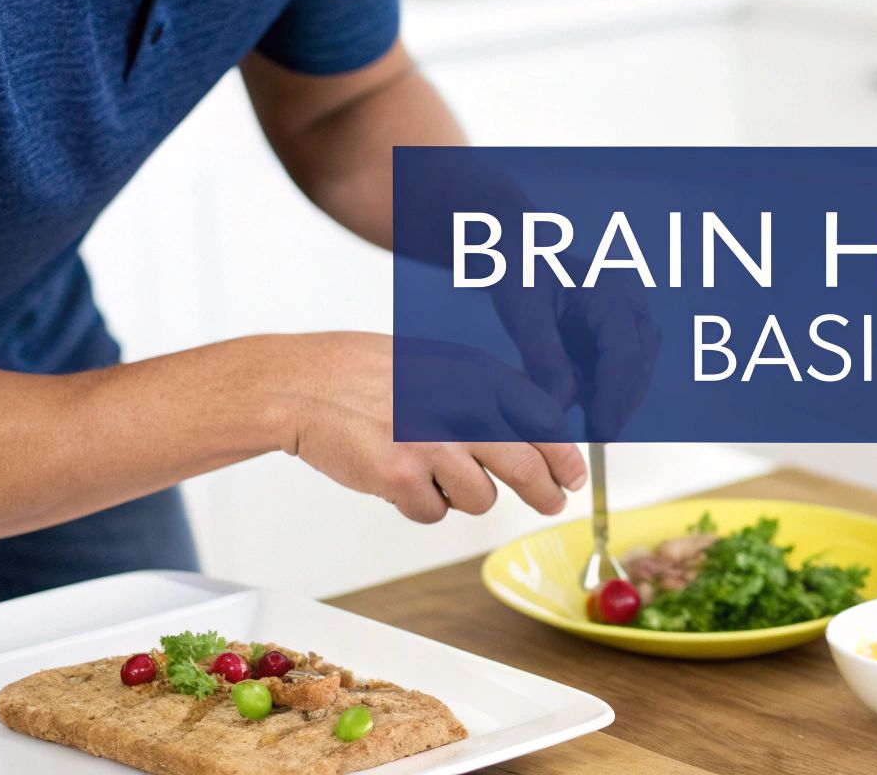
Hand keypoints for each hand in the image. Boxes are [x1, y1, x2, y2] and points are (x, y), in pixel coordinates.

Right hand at [270, 333, 587, 522]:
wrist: (303, 385)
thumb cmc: (366, 371)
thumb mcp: (440, 362)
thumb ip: (484, 391)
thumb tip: (534, 423)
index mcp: (477, 374)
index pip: (544, 420)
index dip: (564, 455)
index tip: (573, 474)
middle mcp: (463, 408)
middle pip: (528, 468)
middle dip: (545, 493)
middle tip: (552, 502)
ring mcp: (433, 445)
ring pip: (482, 499)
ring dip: (466, 495)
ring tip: (435, 472)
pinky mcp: (401, 478)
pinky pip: (434, 513)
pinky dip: (421, 504)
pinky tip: (401, 477)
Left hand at [491, 266, 659, 442]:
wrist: (526, 257)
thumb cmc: (524, 274)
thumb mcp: (525, 310)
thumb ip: (543, 356)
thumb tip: (556, 410)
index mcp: (616, 295)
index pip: (626, 355)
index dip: (616, 398)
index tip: (603, 433)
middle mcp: (634, 311)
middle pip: (637, 371)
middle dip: (617, 408)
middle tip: (594, 441)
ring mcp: (632, 328)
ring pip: (632, 380)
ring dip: (609, 405)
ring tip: (581, 427)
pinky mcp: (620, 344)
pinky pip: (617, 380)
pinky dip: (600, 398)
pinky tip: (577, 410)